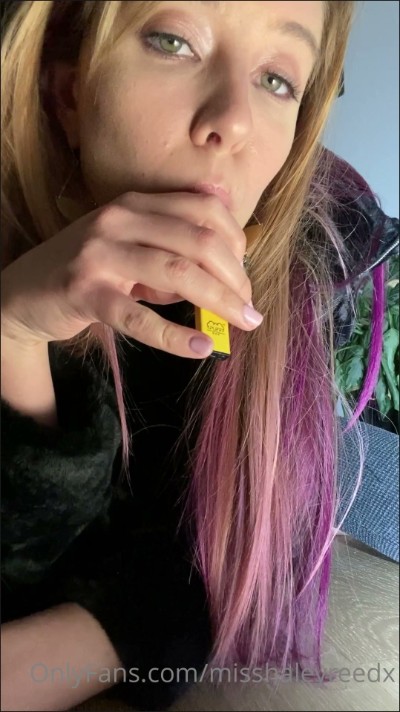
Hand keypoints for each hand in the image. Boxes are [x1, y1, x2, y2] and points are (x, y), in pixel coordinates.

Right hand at [1, 191, 261, 358]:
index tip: (247, 275)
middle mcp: (118, 220)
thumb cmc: (90, 270)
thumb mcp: (133, 245)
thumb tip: (233, 237)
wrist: (23, 292)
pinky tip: (201, 347)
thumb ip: (175, 239)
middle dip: (235, 276)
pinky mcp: (84, 292)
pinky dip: (175, 336)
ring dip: (219, 301)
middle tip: (250, 309)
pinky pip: (138, 317)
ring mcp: (99, 254)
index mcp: (135, 204)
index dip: (237, 241)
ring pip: (177, 273)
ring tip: (242, 323)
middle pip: (198, 240)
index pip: (203, 210)